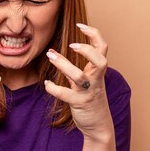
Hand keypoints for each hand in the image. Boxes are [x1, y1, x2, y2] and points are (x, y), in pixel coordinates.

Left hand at [44, 24, 113, 140]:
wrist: (98, 125)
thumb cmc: (90, 100)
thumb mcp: (85, 81)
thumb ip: (72, 68)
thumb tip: (53, 52)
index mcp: (97, 71)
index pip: (102, 47)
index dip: (94, 34)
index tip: (80, 25)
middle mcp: (96, 80)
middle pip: (100, 60)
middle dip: (87, 50)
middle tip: (72, 44)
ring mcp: (89, 92)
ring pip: (80, 77)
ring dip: (64, 65)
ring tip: (50, 56)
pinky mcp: (80, 104)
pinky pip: (67, 95)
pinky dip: (55, 88)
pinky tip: (47, 84)